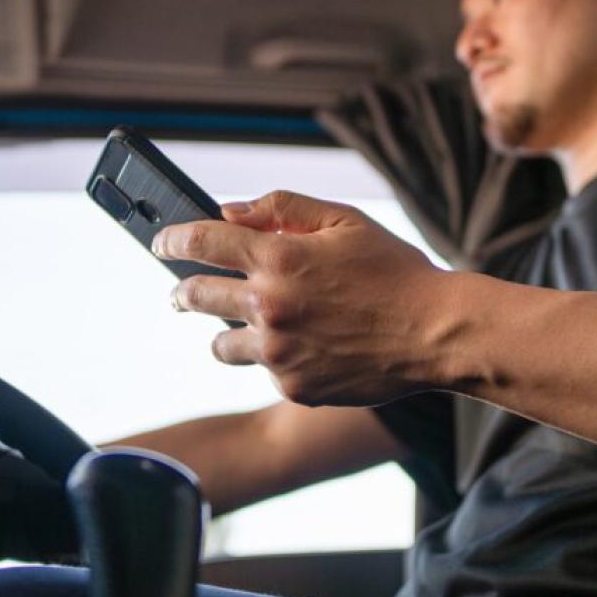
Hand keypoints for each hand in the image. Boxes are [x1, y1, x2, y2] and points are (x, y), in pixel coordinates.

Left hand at [154, 191, 450, 406]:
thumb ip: (282, 210)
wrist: (436, 334)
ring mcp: (279, 352)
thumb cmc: (394, 271)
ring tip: (240, 326)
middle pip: (195, 295)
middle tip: (181, 292)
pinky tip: (303, 348)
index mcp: (278, 258)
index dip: (171, 239)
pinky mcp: (294, 387)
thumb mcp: (344, 220)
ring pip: (220, 343)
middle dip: (182, 291)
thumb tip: (230, 212)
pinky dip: (273, 357)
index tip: (160, 242)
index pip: (199, 242)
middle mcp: (269, 307)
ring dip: (222, 330)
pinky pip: (263, 370)